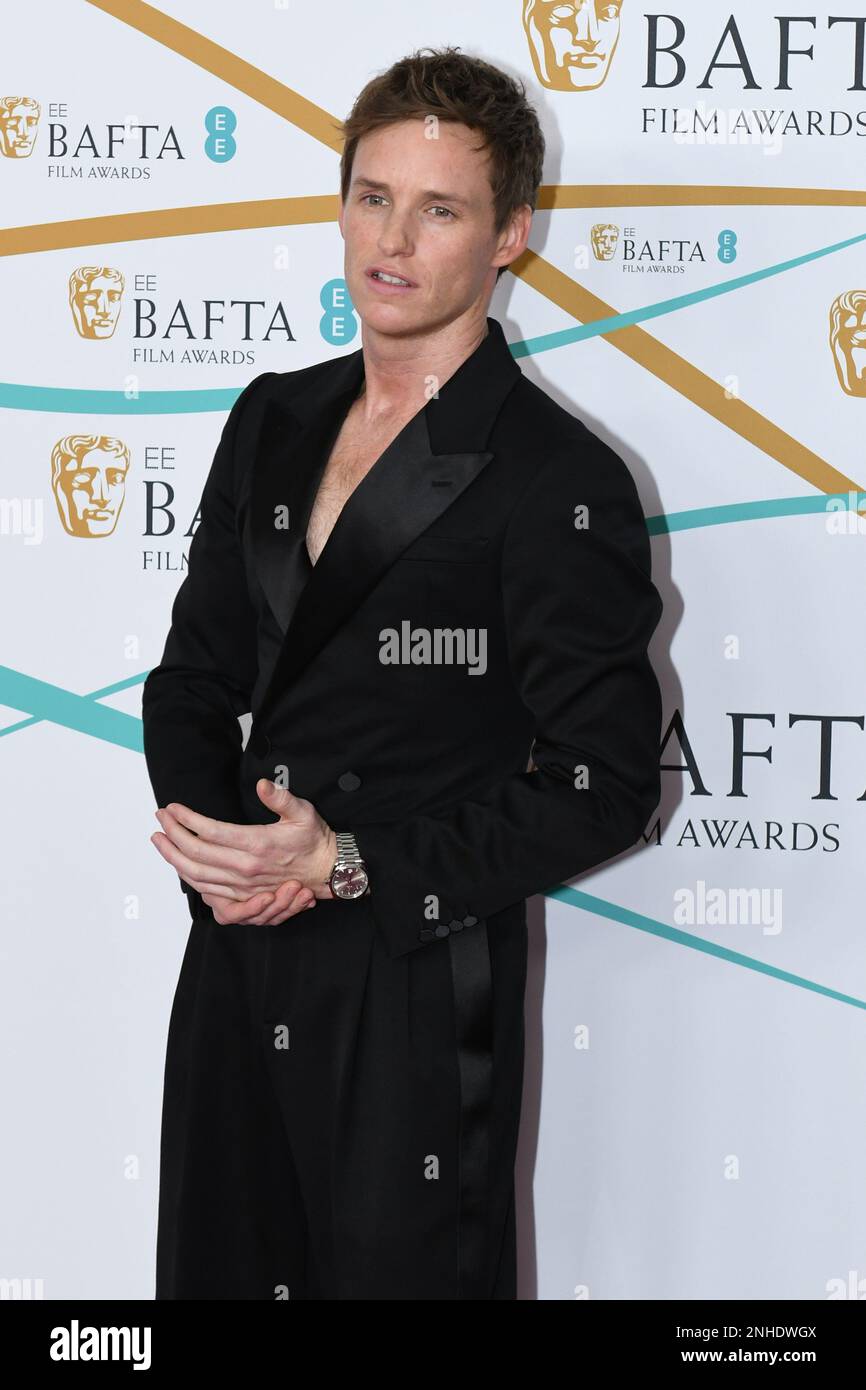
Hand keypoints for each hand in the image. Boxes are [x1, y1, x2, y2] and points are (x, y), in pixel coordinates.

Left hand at [150, 780, 336, 923]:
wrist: (327, 871)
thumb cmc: (314, 840)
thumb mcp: (304, 812)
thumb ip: (281, 798)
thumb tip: (261, 784)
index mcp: (258, 844)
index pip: (211, 831)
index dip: (186, 819)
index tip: (172, 808)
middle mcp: (247, 867)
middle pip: (197, 853)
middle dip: (172, 834)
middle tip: (160, 819)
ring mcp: (243, 885)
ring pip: (197, 875)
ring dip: (173, 858)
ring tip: (159, 841)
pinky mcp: (244, 896)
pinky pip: (208, 891)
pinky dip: (189, 879)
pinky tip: (179, 866)